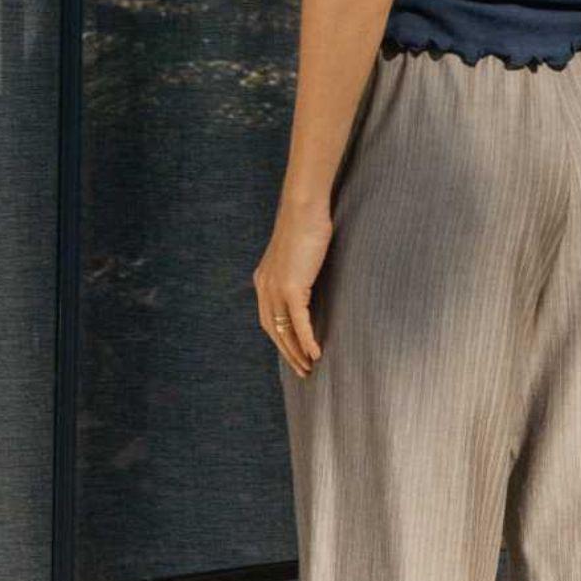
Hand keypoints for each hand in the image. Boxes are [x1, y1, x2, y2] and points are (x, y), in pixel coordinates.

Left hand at [253, 198, 330, 377]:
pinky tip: (317, 353)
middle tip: (302, 371)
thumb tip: (308, 281)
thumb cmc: (306, 225)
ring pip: (285, 331)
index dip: (281, 340)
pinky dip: (307, 340)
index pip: (269, 320)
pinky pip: (300, 322)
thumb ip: (297, 271)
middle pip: (274, 331)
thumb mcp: (297, 253)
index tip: (294, 355)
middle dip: (288, 353)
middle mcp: (265, 288)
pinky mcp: (292, 288)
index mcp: (263, 280)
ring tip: (310, 368)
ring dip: (297, 352)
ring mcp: (276, 289)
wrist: (304, 209)